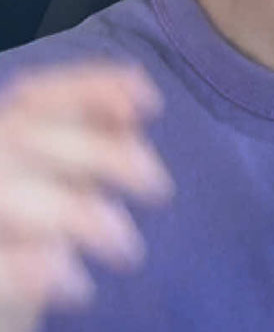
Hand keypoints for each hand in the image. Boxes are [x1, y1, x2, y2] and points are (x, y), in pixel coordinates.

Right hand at [0, 62, 173, 331]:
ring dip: (82, 216)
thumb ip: (100, 130)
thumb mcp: (72, 167)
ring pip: (9, 196)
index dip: (94, 88)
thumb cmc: (42, 217)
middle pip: (31, 138)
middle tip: (160, 187)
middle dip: (106, 155)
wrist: (4, 283)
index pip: (39, 95)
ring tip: (129, 248)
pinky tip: (79, 284)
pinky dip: (39, 270)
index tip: (152, 102)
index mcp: (5, 130)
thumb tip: (140, 98)